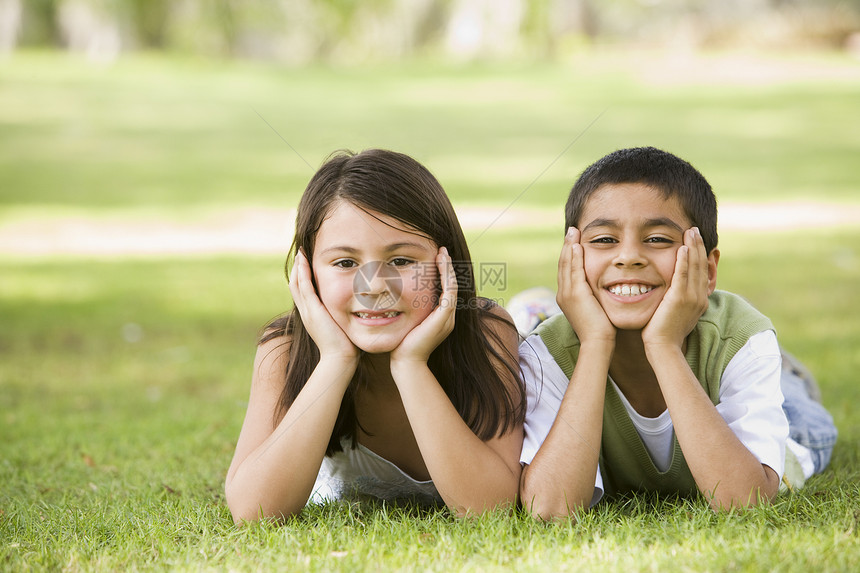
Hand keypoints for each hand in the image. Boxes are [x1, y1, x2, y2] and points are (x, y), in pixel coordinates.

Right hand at [289, 250, 358, 364]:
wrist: (340, 358)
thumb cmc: (345, 345)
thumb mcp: (341, 325)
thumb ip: (342, 315)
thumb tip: (355, 309)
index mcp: (312, 314)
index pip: (302, 291)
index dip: (302, 277)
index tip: (306, 263)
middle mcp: (306, 312)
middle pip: (295, 285)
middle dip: (297, 269)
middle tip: (300, 254)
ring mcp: (308, 311)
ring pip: (297, 284)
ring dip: (298, 268)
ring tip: (300, 254)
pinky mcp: (313, 311)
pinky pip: (305, 288)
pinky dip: (303, 275)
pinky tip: (303, 263)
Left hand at [390, 247, 456, 364]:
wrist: (406, 362)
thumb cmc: (402, 344)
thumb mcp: (407, 322)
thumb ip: (408, 310)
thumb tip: (395, 297)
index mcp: (441, 317)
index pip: (446, 290)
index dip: (443, 274)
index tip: (436, 259)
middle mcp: (448, 316)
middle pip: (452, 285)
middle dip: (448, 267)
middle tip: (442, 251)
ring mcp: (448, 317)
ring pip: (453, 286)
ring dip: (448, 268)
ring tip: (442, 253)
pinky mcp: (444, 317)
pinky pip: (450, 291)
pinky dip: (446, 276)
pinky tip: (441, 264)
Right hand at [558, 227, 615, 345]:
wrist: (597, 342)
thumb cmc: (601, 330)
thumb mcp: (594, 309)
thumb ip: (593, 297)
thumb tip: (599, 291)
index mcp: (566, 297)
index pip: (566, 270)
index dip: (569, 254)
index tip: (574, 241)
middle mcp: (563, 293)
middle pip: (563, 264)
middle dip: (567, 246)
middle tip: (571, 231)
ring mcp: (567, 293)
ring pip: (566, 264)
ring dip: (569, 246)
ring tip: (573, 232)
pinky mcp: (575, 293)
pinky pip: (574, 270)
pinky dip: (575, 256)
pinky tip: (577, 245)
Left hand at [641, 227, 709, 349]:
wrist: (662, 347)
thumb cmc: (663, 333)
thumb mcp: (674, 313)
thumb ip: (675, 300)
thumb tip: (671, 292)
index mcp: (699, 300)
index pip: (702, 272)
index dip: (700, 254)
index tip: (695, 240)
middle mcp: (699, 297)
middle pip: (701, 266)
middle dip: (698, 246)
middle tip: (695, 230)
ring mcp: (692, 298)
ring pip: (695, 267)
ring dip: (693, 247)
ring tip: (690, 231)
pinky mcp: (680, 299)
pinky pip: (683, 275)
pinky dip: (684, 260)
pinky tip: (682, 247)